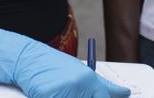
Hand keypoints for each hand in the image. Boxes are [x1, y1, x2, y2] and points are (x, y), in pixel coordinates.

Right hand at [0, 27, 130, 97]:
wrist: (28, 58)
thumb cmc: (54, 67)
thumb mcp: (80, 72)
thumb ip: (101, 86)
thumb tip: (125, 93)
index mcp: (89, 78)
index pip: (105, 97)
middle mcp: (80, 84)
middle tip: (71, 91)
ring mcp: (64, 91)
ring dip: (68, 97)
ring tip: (60, 90)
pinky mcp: (48, 95)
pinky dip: (56, 97)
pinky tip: (50, 92)